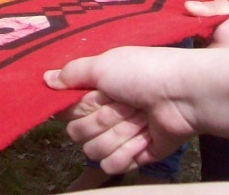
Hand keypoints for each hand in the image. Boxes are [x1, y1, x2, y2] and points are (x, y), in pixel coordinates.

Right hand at [46, 48, 198, 175]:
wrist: (182, 94)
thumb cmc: (144, 72)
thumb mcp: (104, 64)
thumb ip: (72, 73)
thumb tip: (45, 79)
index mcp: (97, 91)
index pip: (67, 112)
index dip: (78, 108)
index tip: (96, 96)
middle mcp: (105, 114)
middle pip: (77, 134)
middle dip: (101, 120)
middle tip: (124, 105)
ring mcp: (120, 136)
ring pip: (94, 151)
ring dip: (118, 134)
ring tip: (139, 119)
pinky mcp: (135, 156)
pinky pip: (113, 165)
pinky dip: (128, 152)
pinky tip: (145, 137)